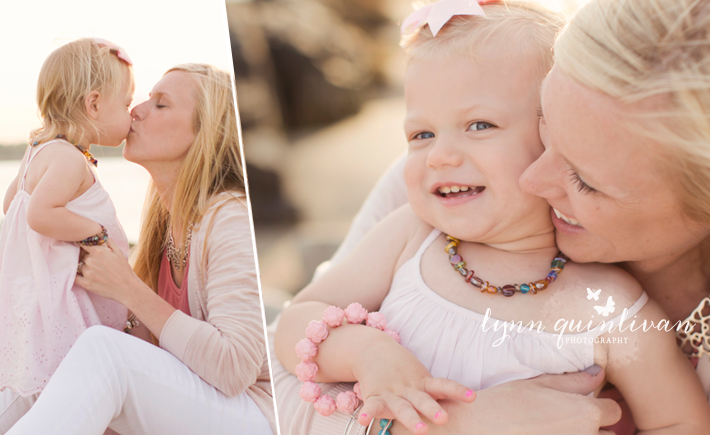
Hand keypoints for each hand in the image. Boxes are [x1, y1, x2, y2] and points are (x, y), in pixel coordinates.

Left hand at [75, 238, 138, 303]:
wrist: (127, 288)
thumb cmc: (124, 269)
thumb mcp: (118, 252)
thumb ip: (108, 242)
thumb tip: (100, 235)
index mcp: (98, 251)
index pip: (82, 243)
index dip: (82, 244)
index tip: (84, 247)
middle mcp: (90, 261)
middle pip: (80, 255)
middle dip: (85, 257)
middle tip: (95, 262)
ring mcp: (87, 272)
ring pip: (79, 266)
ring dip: (84, 267)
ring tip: (96, 272)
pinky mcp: (85, 283)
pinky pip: (75, 277)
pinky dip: (76, 276)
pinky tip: (83, 276)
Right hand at [354, 339, 474, 434]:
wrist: (373, 350)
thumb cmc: (404, 371)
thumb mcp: (422, 379)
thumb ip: (437, 392)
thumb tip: (468, 403)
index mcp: (423, 383)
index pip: (443, 386)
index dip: (457, 391)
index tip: (471, 397)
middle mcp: (409, 389)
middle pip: (423, 400)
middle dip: (433, 410)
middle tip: (443, 419)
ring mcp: (392, 393)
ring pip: (402, 407)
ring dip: (411, 418)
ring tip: (421, 430)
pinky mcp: (375, 396)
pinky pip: (372, 406)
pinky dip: (368, 413)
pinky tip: (365, 421)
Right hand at [398, 367, 620, 434]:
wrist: (478, 428)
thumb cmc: (506, 403)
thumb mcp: (539, 384)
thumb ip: (573, 380)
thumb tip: (598, 371)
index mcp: (584, 412)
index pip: (614, 412)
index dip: (600, 407)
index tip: (582, 407)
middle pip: (608, 434)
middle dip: (594, 427)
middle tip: (566, 420)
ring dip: (583, 434)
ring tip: (556, 427)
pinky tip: (547, 433)